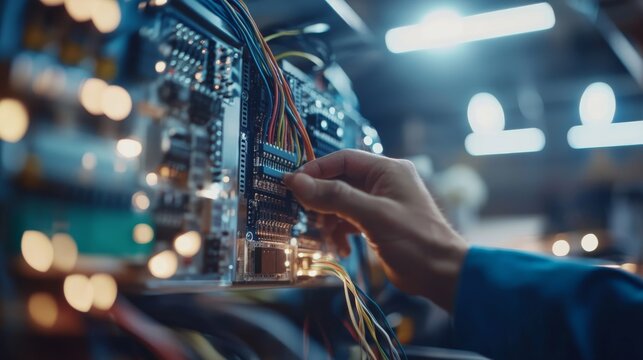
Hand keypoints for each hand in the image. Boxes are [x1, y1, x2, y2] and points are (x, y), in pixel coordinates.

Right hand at [283, 149, 467, 310]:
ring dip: (330, 219)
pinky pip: (349, 220)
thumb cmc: (417, 241)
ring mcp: (380, 203)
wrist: (440, 274)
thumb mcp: (372, 215)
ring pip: (341, 203)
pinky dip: (340, 232)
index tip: (293, 182)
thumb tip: (299, 183)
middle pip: (340, 181)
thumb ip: (335, 197)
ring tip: (327, 235)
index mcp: (387, 170)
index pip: (343, 159)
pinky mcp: (377, 223)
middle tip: (306, 212)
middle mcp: (383, 183)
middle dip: (322, 199)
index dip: (316, 170)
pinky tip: (341, 248)